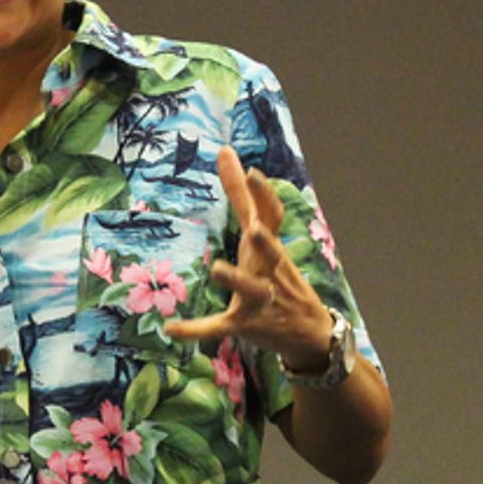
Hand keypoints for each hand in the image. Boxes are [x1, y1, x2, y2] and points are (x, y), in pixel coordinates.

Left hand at [165, 146, 331, 368]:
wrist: (311, 332)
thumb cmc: (278, 275)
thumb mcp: (264, 236)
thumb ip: (245, 198)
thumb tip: (225, 150)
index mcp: (268, 248)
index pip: (268, 216)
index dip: (260, 195)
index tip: (249, 170)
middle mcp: (269, 271)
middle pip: (270, 252)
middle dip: (265, 242)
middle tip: (255, 230)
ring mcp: (259, 299)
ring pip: (250, 289)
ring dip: (237, 280)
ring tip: (218, 269)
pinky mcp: (245, 323)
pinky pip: (218, 327)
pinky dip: (195, 330)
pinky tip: (171, 329)